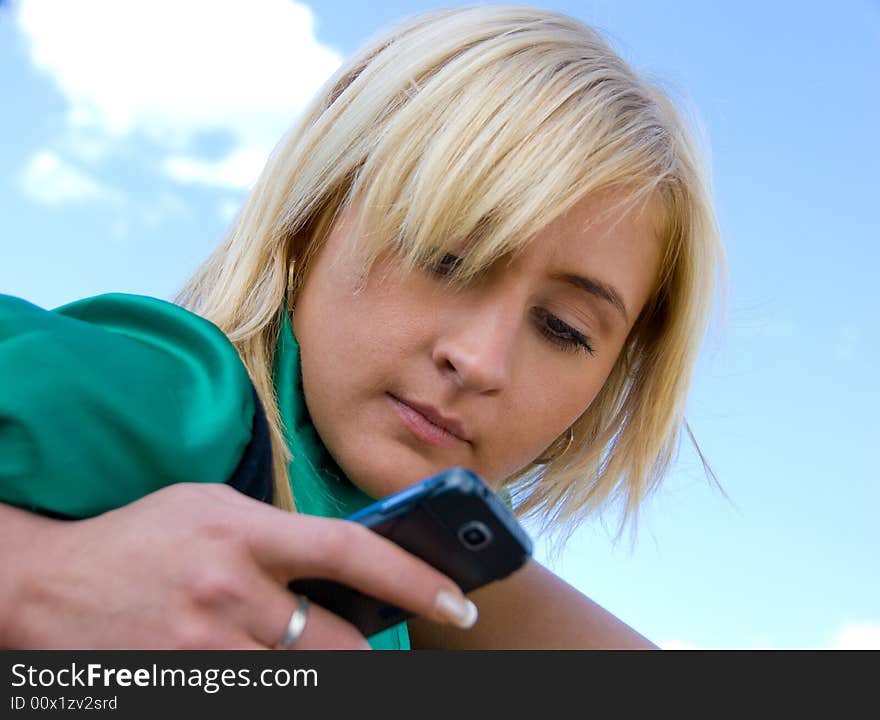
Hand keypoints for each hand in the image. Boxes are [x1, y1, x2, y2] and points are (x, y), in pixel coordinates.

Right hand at [6, 483, 476, 648]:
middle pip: (340, 644)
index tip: (456, 601)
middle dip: (369, 654)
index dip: (413, 580)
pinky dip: (272, 682)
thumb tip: (345, 558)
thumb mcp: (213, 508)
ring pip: (303, 680)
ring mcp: (207, 645)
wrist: (48, 585)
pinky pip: (256, 696)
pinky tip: (259, 661)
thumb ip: (278, 532)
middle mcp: (232, 590)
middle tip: (379, 647)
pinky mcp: (186, 684)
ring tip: (305, 649)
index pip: (352, 553)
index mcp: (246, 531)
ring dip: (319, 672)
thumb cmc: (143, 536)